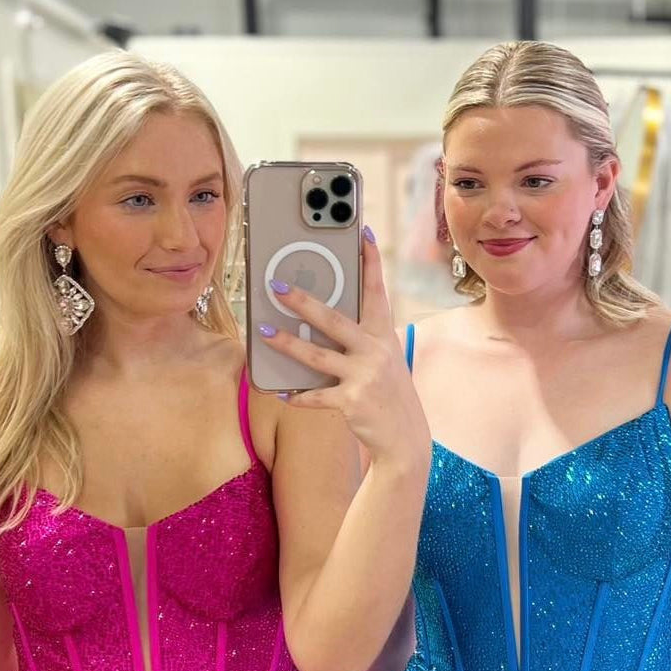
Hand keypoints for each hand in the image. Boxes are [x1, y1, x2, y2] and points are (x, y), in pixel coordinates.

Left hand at [257, 226, 430, 468]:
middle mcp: (375, 351)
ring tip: (265, 331)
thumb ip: (360, 341)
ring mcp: (364, 376)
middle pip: (334, 319)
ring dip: (287, 343)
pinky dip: (298, 395)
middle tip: (277, 285)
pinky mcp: (352, 402)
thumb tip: (319, 322)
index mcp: (384, 335)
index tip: (362, 233)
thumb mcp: (384, 361)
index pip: (377, 291)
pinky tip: (282, 392)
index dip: (370, 261)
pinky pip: (316, 396)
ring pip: (317, 355)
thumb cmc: (389, 394)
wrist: (405, 437)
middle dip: (303, 301)